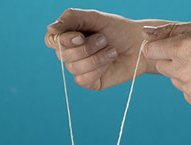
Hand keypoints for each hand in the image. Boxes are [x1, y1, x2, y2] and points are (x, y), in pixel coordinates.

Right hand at [45, 9, 164, 89]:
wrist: (140, 45)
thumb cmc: (118, 29)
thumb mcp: (95, 17)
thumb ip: (72, 18)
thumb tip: (50, 29)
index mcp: (69, 36)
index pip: (51, 40)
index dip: (63, 40)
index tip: (80, 35)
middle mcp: (72, 53)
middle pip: (63, 55)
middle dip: (86, 47)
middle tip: (104, 39)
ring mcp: (80, 69)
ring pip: (74, 68)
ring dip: (95, 58)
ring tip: (111, 50)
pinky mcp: (90, 82)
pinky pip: (83, 80)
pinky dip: (98, 69)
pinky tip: (110, 62)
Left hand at [144, 21, 190, 111]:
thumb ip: (173, 30)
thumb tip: (147, 33)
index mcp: (183, 49)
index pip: (151, 50)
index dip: (158, 47)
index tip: (167, 47)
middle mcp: (183, 72)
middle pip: (162, 67)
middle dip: (173, 61)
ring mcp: (190, 90)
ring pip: (176, 81)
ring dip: (186, 75)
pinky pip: (189, 94)